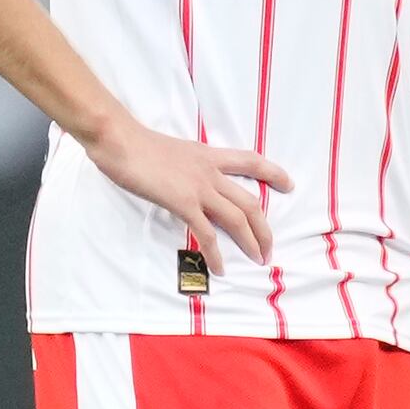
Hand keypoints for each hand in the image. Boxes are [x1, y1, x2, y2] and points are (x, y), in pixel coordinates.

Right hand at [78, 117, 291, 271]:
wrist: (120, 140)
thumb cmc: (137, 145)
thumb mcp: (173, 152)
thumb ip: (185, 166)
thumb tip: (183, 180)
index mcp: (207, 156)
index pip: (250, 161)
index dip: (272, 173)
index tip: (288, 184)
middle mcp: (210, 171)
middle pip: (250, 201)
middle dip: (264, 228)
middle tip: (270, 248)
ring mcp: (199, 188)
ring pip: (238, 218)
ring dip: (251, 242)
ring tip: (258, 259)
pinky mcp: (184, 203)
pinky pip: (207, 233)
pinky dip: (216, 254)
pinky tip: (220, 268)